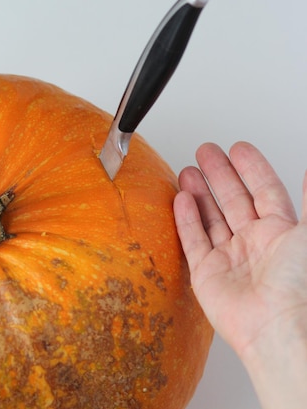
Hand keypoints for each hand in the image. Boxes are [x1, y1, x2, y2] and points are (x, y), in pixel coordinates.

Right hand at [174, 142, 306, 408]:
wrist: (276, 325)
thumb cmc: (299, 282)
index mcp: (282, 234)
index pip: (265, 191)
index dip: (252, 168)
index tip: (238, 148)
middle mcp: (255, 244)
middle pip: (234, 201)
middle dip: (220, 174)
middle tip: (206, 152)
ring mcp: (230, 259)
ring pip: (211, 218)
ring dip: (200, 193)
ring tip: (187, 171)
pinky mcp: (207, 274)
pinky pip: (193, 241)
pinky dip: (186, 219)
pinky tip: (180, 199)